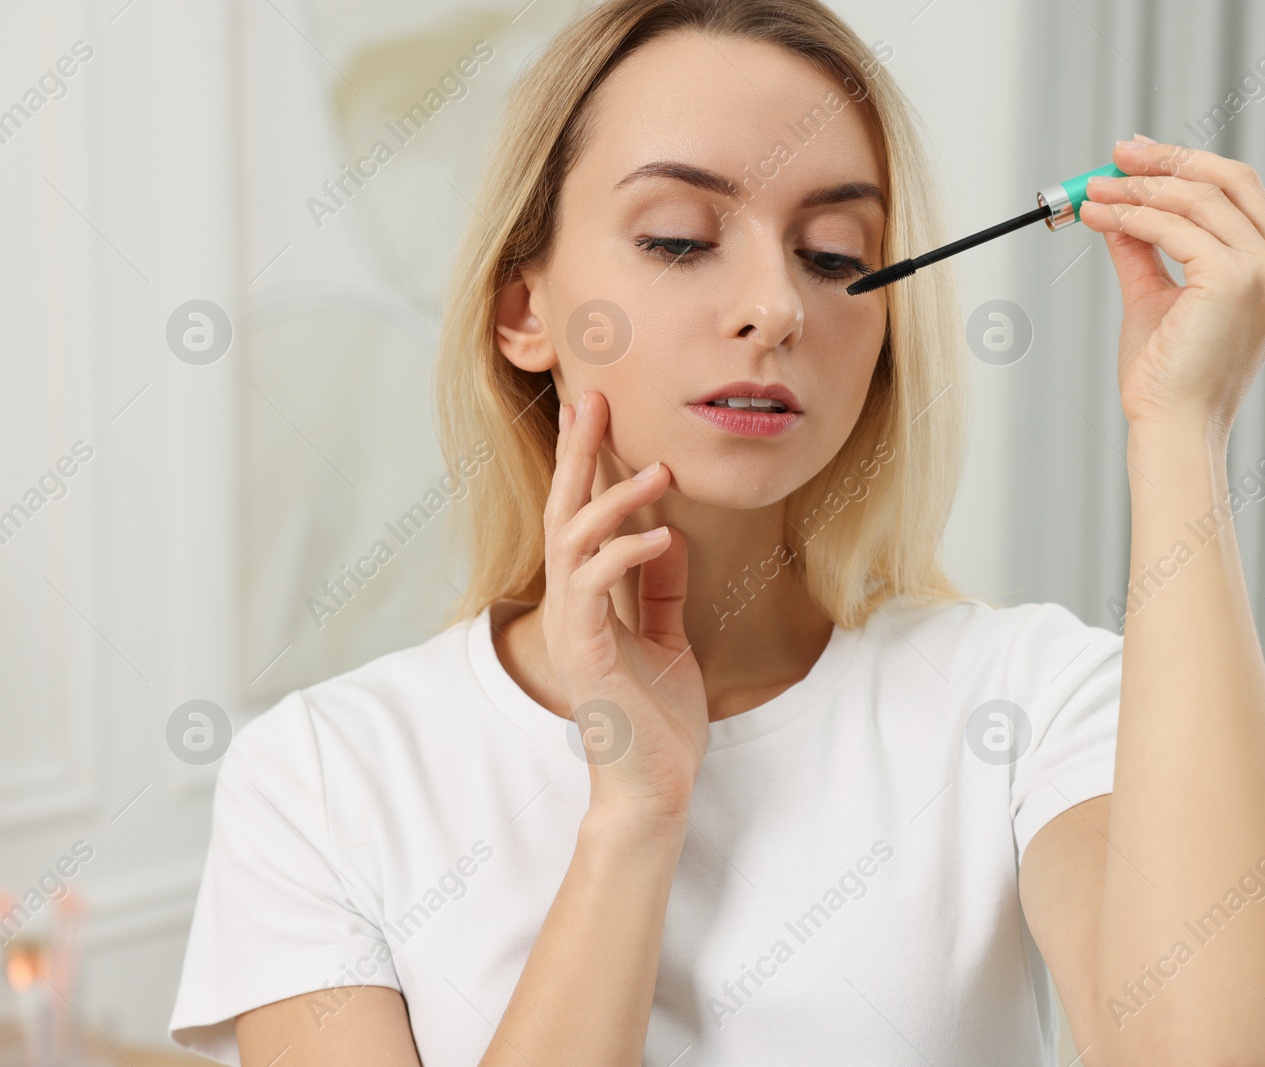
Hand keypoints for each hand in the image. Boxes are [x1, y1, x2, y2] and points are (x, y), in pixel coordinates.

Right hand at [543, 389, 708, 822]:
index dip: (583, 463)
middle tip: (596, 399)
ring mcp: (573, 628)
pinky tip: (661, 535)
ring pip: (573, 541)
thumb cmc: (658, 720)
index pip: (579, 516)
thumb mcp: (669, 639)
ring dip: (611, 499)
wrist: (654, 787)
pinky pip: (595, 587)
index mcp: (587, 600)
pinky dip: (626, 554)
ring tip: (655, 470)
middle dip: (577, 454)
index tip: (594, 411)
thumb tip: (666, 534)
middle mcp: (570, 606)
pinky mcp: (586, 653)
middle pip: (562, 512)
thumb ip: (660, 589)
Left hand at [1077, 135, 1264, 434]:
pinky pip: (1174, 229)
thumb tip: (1118, 205)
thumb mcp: (1157, 296)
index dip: (1188, 165)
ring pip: (1195, 201)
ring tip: (1094, 193)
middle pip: (1229, 181)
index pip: (1240, 192)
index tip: (1138, 156)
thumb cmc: (1169, 376)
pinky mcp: (1235, 279)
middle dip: (1168, 160)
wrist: (1172, 425)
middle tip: (1117, 155)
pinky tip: (1101, 217)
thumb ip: (1145, 248)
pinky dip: (1133, 217)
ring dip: (1137, 190)